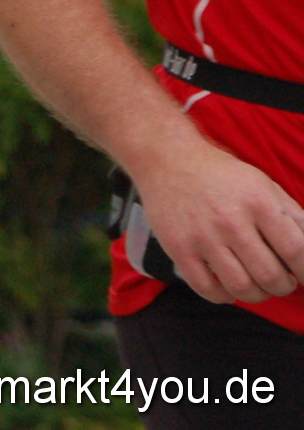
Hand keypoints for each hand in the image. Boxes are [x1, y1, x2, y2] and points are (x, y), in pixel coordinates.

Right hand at [133, 144, 303, 303]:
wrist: (168, 160)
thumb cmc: (221, 175)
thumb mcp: (264, 185)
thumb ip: (293, 216)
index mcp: (258, 202)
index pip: (296, 250)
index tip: (303, 277)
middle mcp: (231, 220)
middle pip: (270, 275)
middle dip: (282, 286)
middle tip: (280, 281)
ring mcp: (202, 236)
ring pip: (241, 287)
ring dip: (257, 294)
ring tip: (257, 285)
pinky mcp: (178, 247)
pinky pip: (207, 289)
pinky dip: (224, 296)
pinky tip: (228, 287)